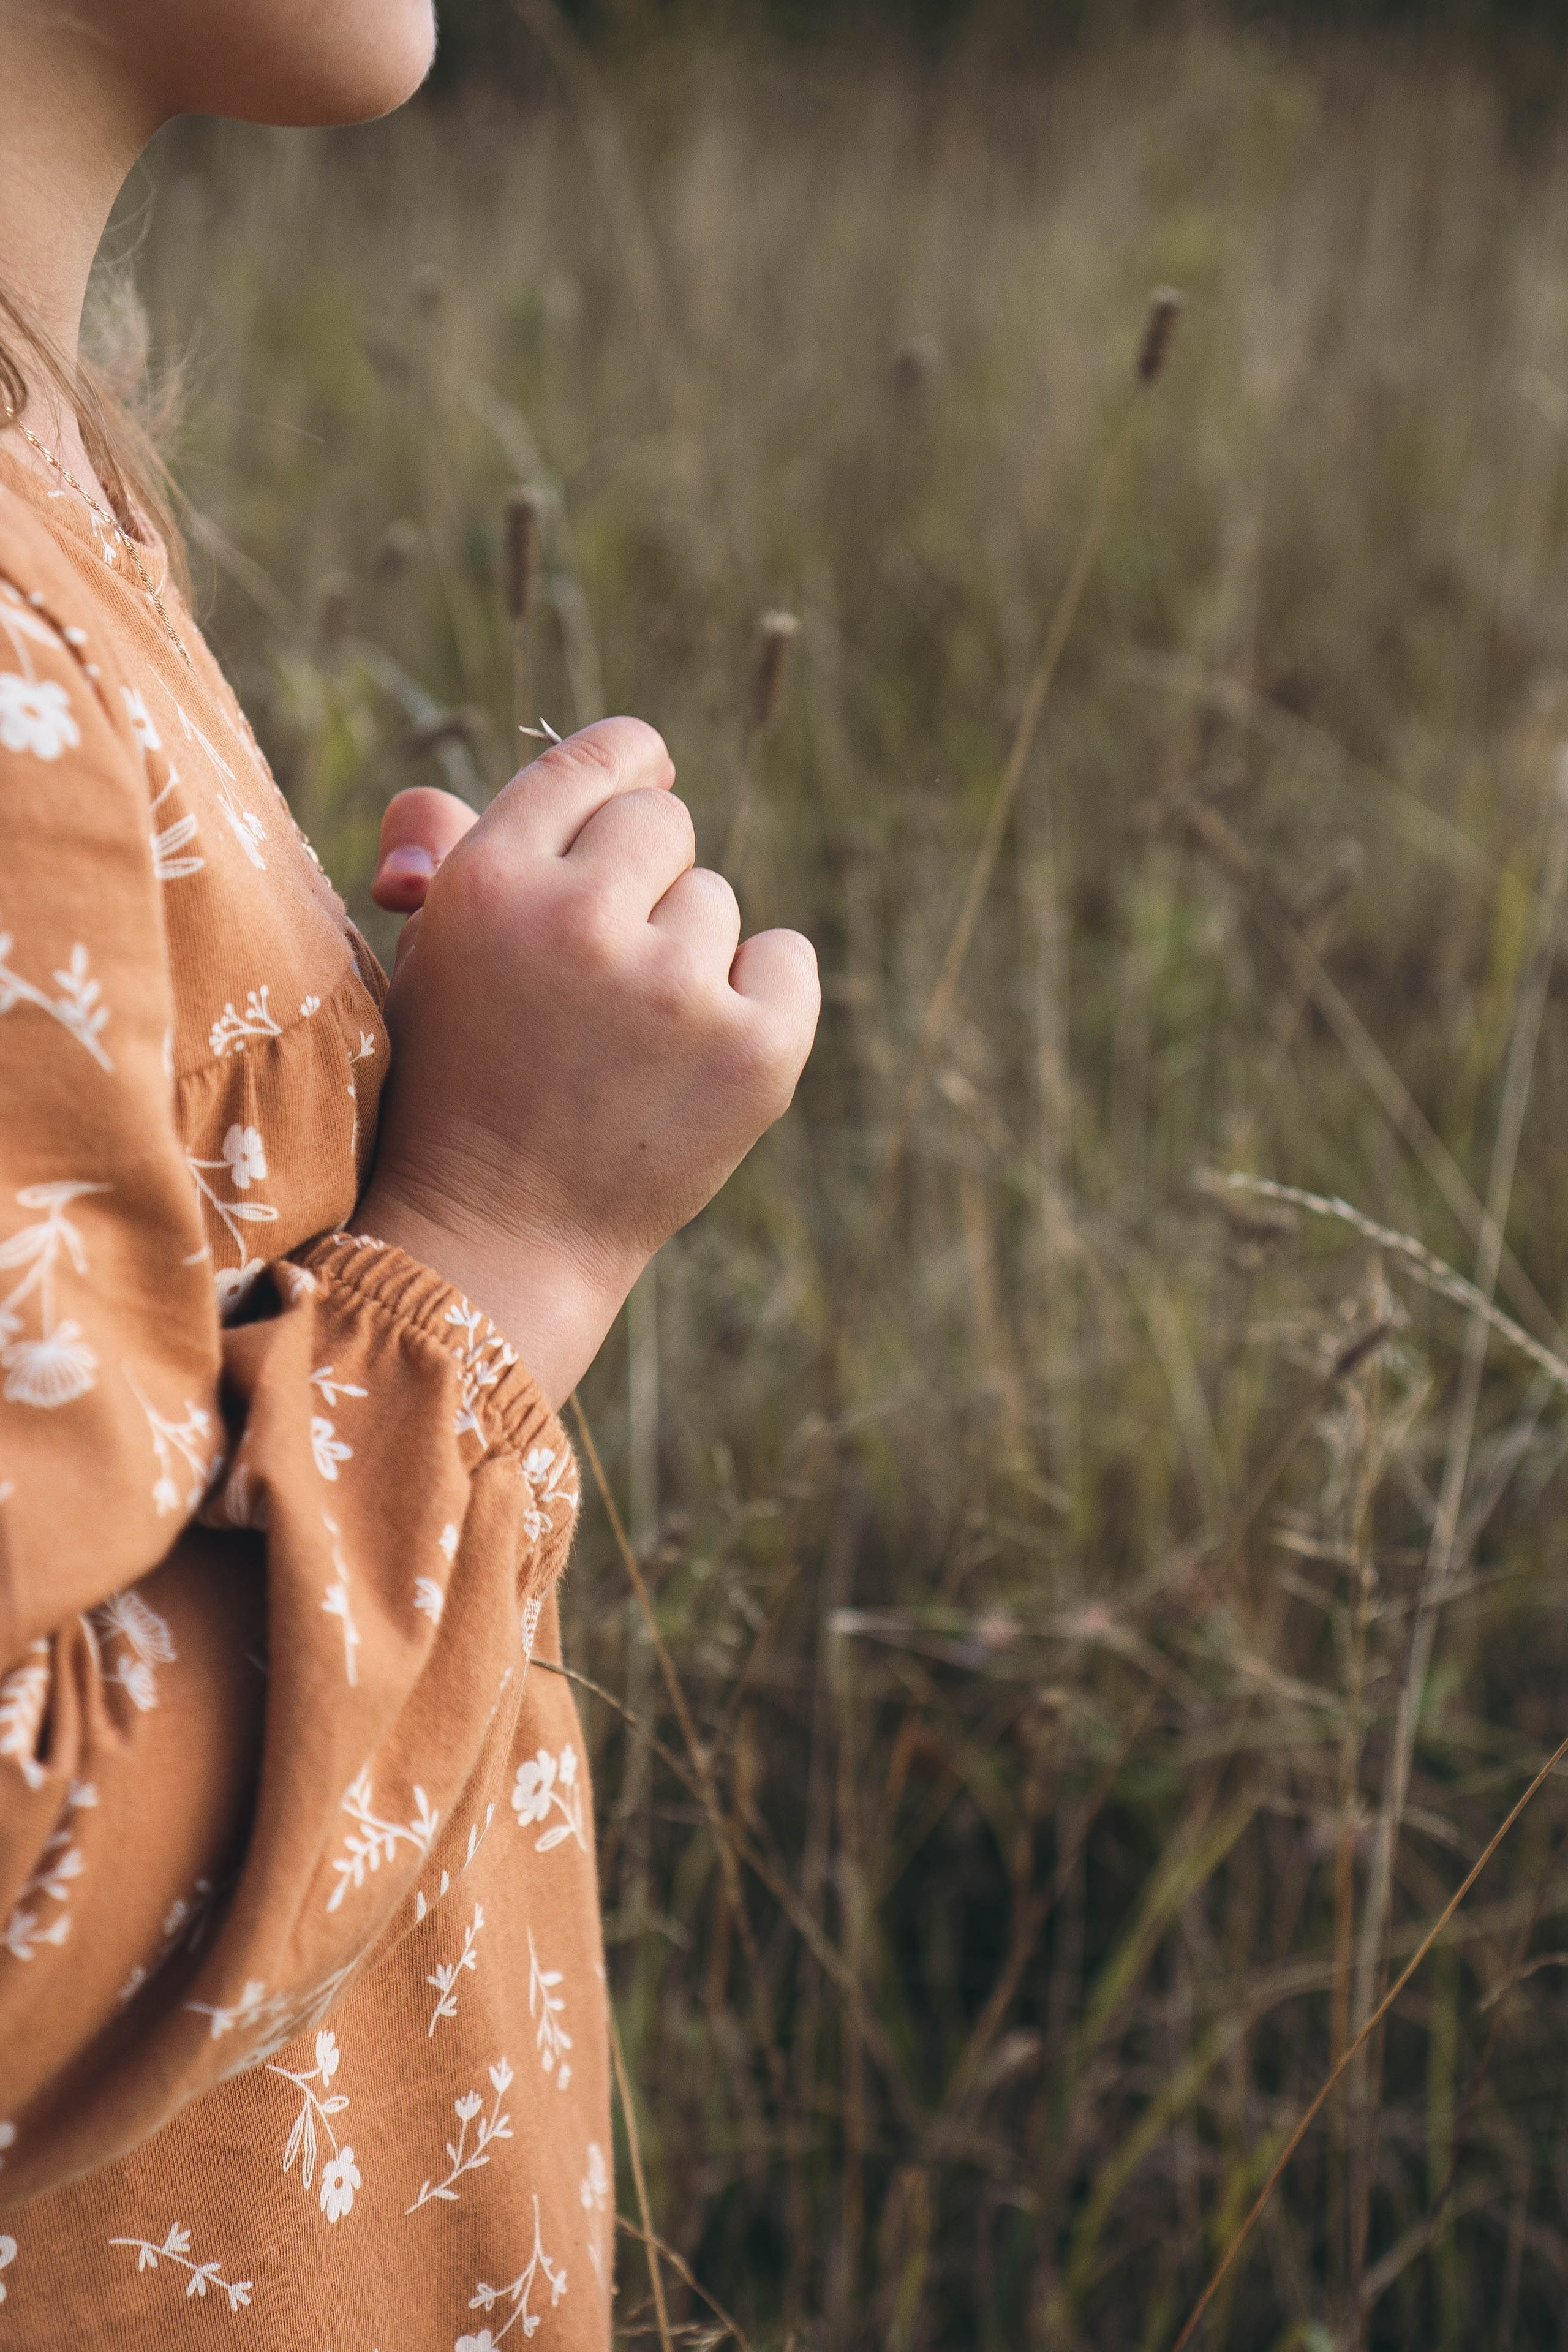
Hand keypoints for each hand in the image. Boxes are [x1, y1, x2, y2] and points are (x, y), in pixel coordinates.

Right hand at [357, 719, 819, 1407]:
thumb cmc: (459, 1081)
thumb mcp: (431, 951)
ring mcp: (675, 989)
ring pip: (714, 902)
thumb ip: (457, 834)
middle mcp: (581, 922)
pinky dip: (757, 995)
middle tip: (593, 973)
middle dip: (638, 881)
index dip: (625, 766)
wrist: (503, 1236)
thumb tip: (616, 752)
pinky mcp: (755, 1049)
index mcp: (488, 881)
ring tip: (623, 1039)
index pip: (595, 759)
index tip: (635, 789)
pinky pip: (787, 957)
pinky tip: (694, 1053)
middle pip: (661, 823)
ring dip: (683, 953)